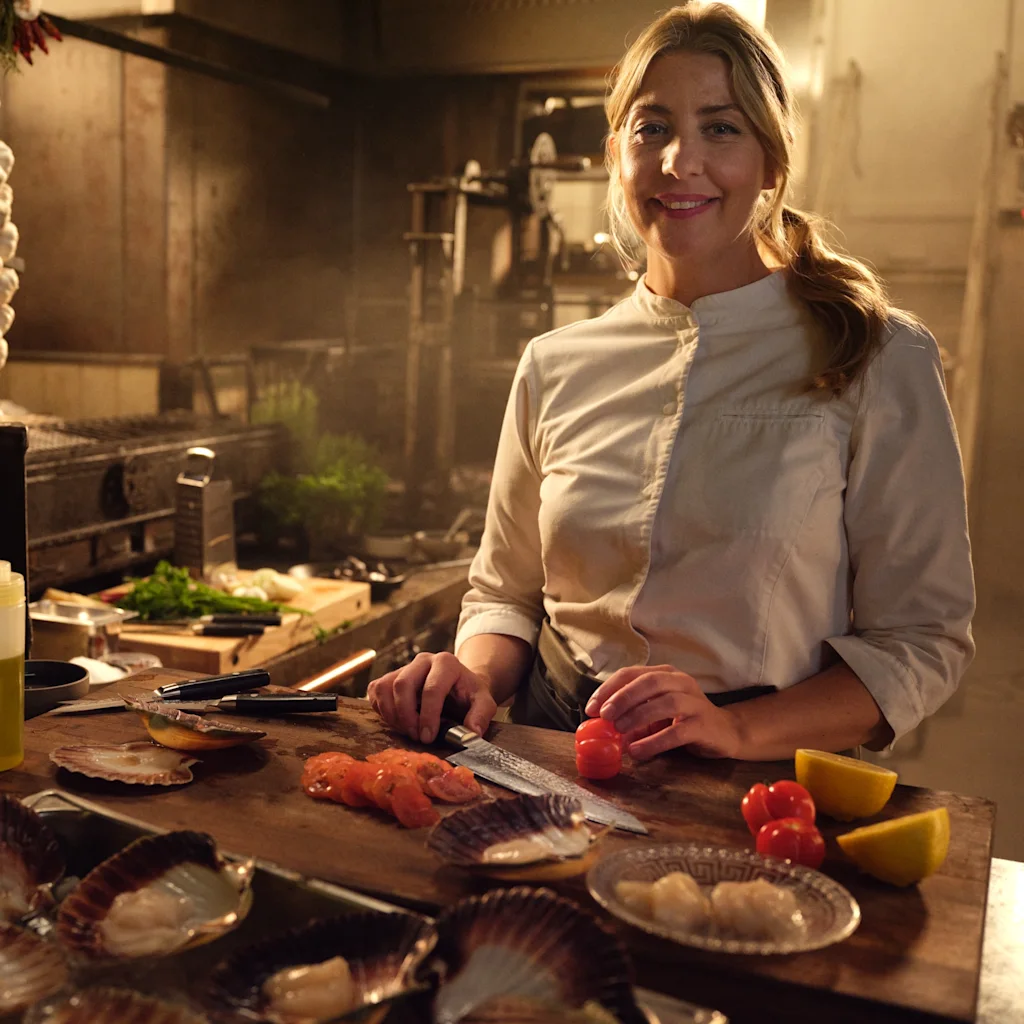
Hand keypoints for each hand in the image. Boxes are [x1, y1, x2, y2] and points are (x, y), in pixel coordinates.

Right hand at [366, 651, 497, 743]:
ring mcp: (404, 666)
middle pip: (402, 684)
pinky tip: (398, 721)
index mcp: (446, 663)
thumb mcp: (484, 702)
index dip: (427, 716)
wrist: (458, 686)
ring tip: (408, 731)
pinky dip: (381, 710)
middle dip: (406, 716)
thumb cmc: (468, 695)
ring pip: (385, 688)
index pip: (431, 688)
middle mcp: (423, 660)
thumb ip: (481, 715)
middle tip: (416, 736)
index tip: (428, 737)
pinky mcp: (390, 676)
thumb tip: (472, 732)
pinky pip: (376, 691)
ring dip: (392, 715)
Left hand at [584, 664, 741, 760]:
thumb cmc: (683, 720)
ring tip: (619, 731)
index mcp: (665, 674)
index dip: (608, 689)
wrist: (726, 732)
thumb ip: (631, 715)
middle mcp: (681, 682)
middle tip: (604, 715)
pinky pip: (677, 732)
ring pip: (664, 703)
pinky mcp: (703, 725)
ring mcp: (694, 702)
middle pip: (648, 682)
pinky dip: (654, 741)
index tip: (591, 708)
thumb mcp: (655, 714)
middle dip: (622, 698)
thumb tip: (600, 726)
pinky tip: (637, 751)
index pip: (631, 673)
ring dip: (637, 716)